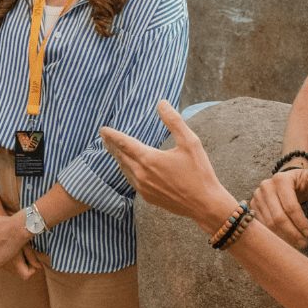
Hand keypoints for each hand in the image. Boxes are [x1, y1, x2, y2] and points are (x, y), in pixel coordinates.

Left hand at [100, 100, 234, 231]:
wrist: (205, 204)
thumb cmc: (199, 172)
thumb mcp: (190, 142)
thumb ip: (174, 121)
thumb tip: (162, 103)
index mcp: (149, 159)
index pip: (124, 143)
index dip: (112, 135)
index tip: (102, 129)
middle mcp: (142, 174)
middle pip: (121, 156)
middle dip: (112, 146)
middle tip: (105, 138)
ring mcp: (143, 188)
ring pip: (125, 169)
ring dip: (119, 158)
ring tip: (115, 151)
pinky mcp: (148, 197)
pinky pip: (132, 181)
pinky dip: (128, 171)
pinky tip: (130, 169)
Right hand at [250, 166, 307, 248]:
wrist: (285, 183)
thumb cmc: (300, 183)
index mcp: (280, 180)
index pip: (290, 206)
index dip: (300, 221)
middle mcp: (265, 187)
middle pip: (278, 217)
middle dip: (292, 232)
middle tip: (304, 242)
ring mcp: (257, 197)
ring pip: (269, 223)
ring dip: (284, 237)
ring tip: (297, 243)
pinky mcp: (253, 206)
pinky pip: (263, 225)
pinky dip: (275, 235)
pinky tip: (286, 240)